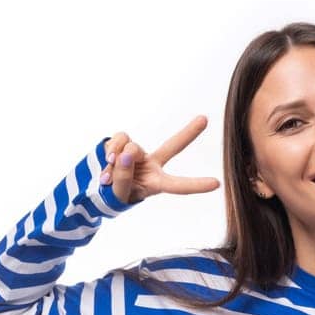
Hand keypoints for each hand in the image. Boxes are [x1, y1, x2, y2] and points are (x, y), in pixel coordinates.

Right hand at [100, 116, 220, 204]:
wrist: (97, 186)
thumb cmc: (113, 195)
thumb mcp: (119, 195)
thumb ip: (122, 178)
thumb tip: (124, 155)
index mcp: (156, 183)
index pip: (178, 185)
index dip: (196, 185)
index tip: (217, 184)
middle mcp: (151, 165)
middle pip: (172, 146)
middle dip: (189, 133)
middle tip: (205, 119)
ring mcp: (138, 152)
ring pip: (131, 147)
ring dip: (116, 160)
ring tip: (108, 174)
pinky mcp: (124, 142)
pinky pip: (119, 139)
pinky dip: (110, 150)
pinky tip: (107, 161)